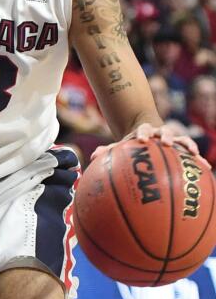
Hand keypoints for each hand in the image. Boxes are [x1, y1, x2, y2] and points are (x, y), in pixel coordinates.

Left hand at [90, 122, 211, 169]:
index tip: (141, 139)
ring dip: (188, 146)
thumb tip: (93, 157)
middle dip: (166, 136)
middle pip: (165, 131)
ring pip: (182, 139)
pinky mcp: (182, 145)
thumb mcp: (121, 144)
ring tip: (195, 155)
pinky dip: (199, 159)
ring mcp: (172, 138)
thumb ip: (109, 150)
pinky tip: (207, 169)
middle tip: (166, 143)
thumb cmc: (132, 143)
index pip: (143, 129)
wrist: (146, 133)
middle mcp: (159, 132)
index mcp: (144, 130)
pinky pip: (192, 152)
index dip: (143, 133)